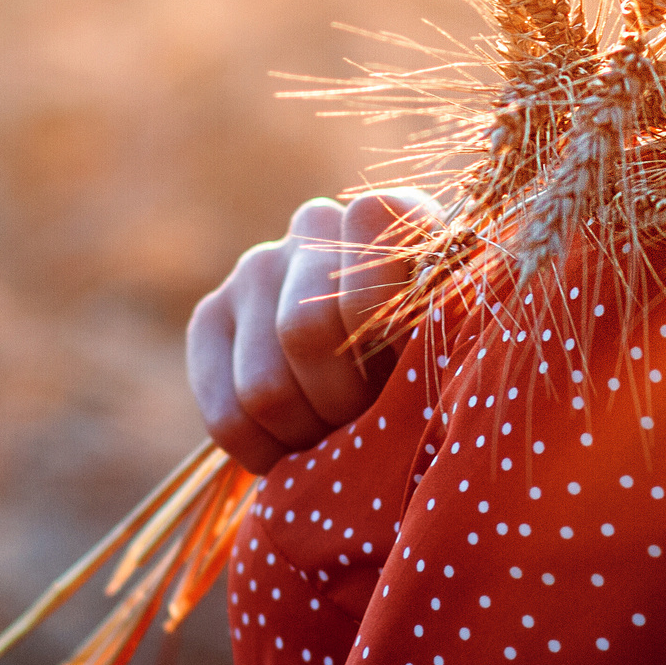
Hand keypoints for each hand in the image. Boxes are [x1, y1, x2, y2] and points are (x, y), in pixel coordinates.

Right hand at [186, 191, 431, 472]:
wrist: (387, 351)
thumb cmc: (436, 340)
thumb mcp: (454, 330)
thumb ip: (442, 333)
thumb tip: (413, 376)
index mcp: (388, 213)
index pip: (361, 286)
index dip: (381, 350)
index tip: (410, 382)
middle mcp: (316, 222)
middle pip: (304, 334)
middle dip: (346, 401)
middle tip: (372, 422)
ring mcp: (257, 264)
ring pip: (263, 386)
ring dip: (308, 434)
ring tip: (343, 436)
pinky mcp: (211, 314)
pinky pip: (225, 412)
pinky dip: (262, 451)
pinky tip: (296, 450)